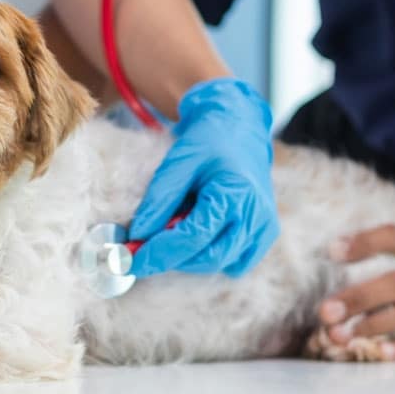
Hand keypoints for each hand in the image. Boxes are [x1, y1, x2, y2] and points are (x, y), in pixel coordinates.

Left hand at [129, 78, 277, 276]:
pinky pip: (234, 262)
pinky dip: (210, 254)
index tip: (130, 261)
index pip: (193, 237)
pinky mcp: (264, 235)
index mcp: (237, 194)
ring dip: (190, 256)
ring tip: (176, 225)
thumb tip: (139, 236)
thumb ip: (159, 199)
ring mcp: (264, 228)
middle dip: (172, 259)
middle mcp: (256, 217)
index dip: (159, 253)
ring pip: (220, 264)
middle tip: (143, 249)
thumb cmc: (209, 141)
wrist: (240, 130)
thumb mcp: (179, 161)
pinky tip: (199, 232)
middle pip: (208, 258)